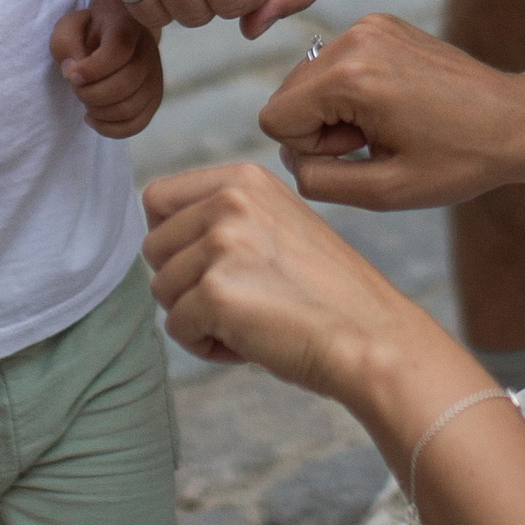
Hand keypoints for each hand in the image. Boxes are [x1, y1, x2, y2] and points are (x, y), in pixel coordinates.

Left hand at [52, 0, 163, 139]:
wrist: (117, 33)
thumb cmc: (89, 31)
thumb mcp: (69, 27)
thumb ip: (64, 43)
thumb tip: (72, 73)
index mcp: (128, 27)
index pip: (117, 52)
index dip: (91, 70)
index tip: (71, 75)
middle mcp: (149, 52)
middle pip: (124, 85)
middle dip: (90, 94)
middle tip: (76, 88)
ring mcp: (155, 77)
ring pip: (129, 108)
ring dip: (98, 111)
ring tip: (85, 100)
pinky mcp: (154, 98)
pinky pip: (136, 125)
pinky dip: (109, 129)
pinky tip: (93, 117)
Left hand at [143, 157, 425, 394]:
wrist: (372, 339)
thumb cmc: (328, 296)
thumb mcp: (277, 227)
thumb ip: (224, 218)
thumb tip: (159, 238)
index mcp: (244, 178)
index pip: (157, 198)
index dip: (174, 240)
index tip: (212, 265)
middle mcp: (230, 200)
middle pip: (153, 247)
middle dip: (185, 283)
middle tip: (241, 301)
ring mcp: (222, 243)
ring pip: (162, 290)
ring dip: (197, 316)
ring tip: (250, 321)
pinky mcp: (216, 291)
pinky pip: (177, 329)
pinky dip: (207, 346)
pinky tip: (252, 342)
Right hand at [256, 15, 524, 210]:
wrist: (516, 122)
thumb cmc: (459, 160)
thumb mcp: (384, 192)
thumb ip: (318, 180)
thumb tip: (291, 156)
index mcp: (351, 76)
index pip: (274, 118)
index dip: (311, 150)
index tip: (361, 152)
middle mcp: (355, 38)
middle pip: (287, 94)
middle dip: (322, 127)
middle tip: (378, 140)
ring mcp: (370, 24)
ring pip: (308, 79)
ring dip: (337, 110)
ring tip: (390, 123)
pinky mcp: (383, 23)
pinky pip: (335, 64)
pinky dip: (354, 89)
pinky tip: (395, 104)